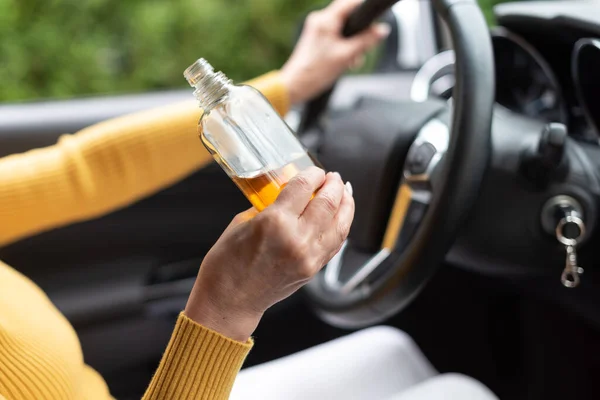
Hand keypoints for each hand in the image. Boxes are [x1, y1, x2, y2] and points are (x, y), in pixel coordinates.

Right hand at [185, 168, 353, 341]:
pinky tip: (341, 215)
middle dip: (334, 184)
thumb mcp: (242, 222)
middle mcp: (296, 238)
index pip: (304, 186)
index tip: (314, 170)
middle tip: (333, 177)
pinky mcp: (313, 269)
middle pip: (328, 201)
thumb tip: (288, 194)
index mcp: (274, 221)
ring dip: (345, 203)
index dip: (313, 173)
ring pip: (341, 223)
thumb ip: (269, 206)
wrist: (229, 301)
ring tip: (344, 191)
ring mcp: (309, 256)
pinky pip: (336, 242)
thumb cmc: (227, 264)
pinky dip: (342, 225)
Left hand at [280, 0, 389, 104]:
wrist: (296, 85)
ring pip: (343, 28)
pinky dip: (343, 47)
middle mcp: (319, 20)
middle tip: (362, 50)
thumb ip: (367, 41)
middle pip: (348, 16)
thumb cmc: (316, 71)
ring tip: (351, 61)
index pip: (351, 3)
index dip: (365, 8)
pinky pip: (335, 36)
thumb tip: (383, 30)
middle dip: (359, 33)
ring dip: (352, 43)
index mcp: (326, 19)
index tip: (376, 18)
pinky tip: (344, 61)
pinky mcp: (316, 38)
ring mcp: (316, 28)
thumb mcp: (347, 56)